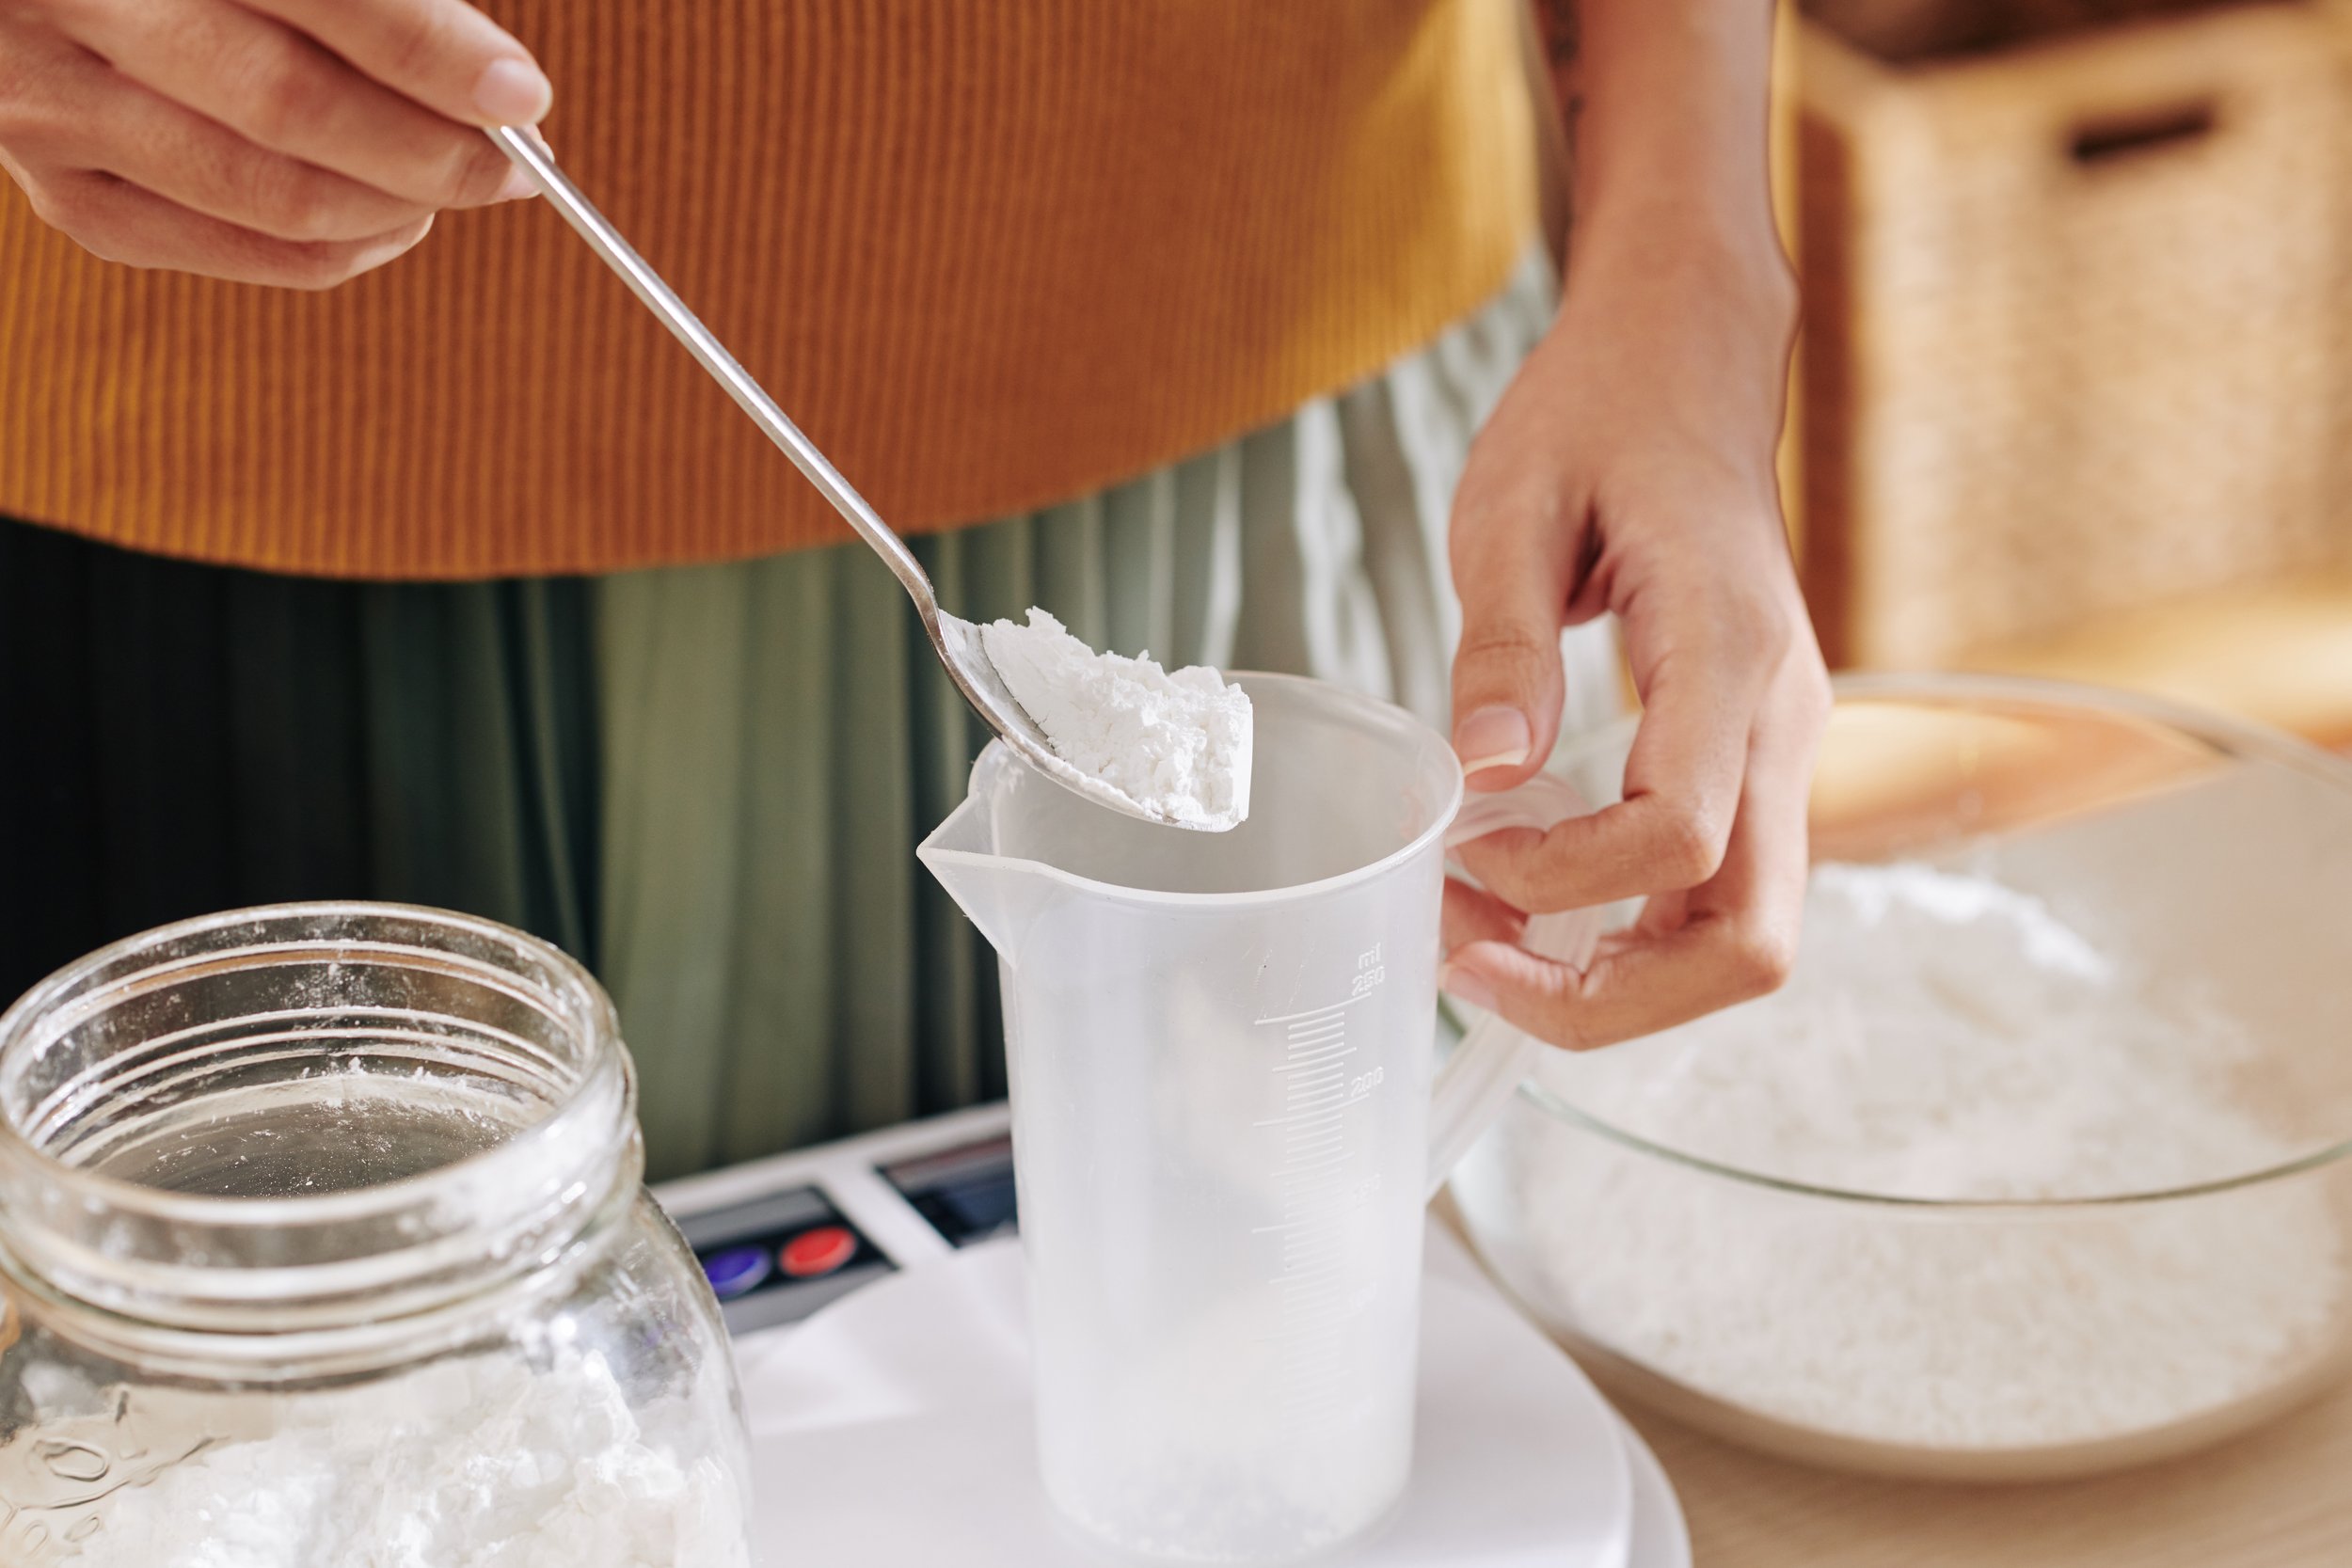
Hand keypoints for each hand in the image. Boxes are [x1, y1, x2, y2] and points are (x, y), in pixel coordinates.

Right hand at [0, 0, 549, 286]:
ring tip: (463, 183)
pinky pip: (233, 249)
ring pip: (271, 195)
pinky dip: (341, 248)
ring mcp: (54, 110)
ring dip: (398, 206)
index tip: (522, 93)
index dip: (430, 54)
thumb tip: (495, 88)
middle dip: (431, 149)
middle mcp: (73, 9)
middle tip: (516, 162)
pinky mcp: (65, 196)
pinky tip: (394, 219)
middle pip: (289, 107)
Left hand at [1440, 224, 1829, 1049]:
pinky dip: (1628, 928)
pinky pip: (1717, 888)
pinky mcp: (1751, 755)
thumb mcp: (1513, 503)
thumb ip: (1503, 643)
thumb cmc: (1601, 412)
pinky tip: (1526, 901)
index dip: (1562, 880)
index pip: (1685, 835)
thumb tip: (1485, 775)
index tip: (1462, 851)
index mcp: (1729, 647)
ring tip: (1480, 940)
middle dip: (1608, 998)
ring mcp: (1779, 745)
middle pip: (1749, 941)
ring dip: (1617, 977)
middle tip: (1469, 964)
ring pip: (1743, 936)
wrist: (1688, 359)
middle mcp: (1780, 717)